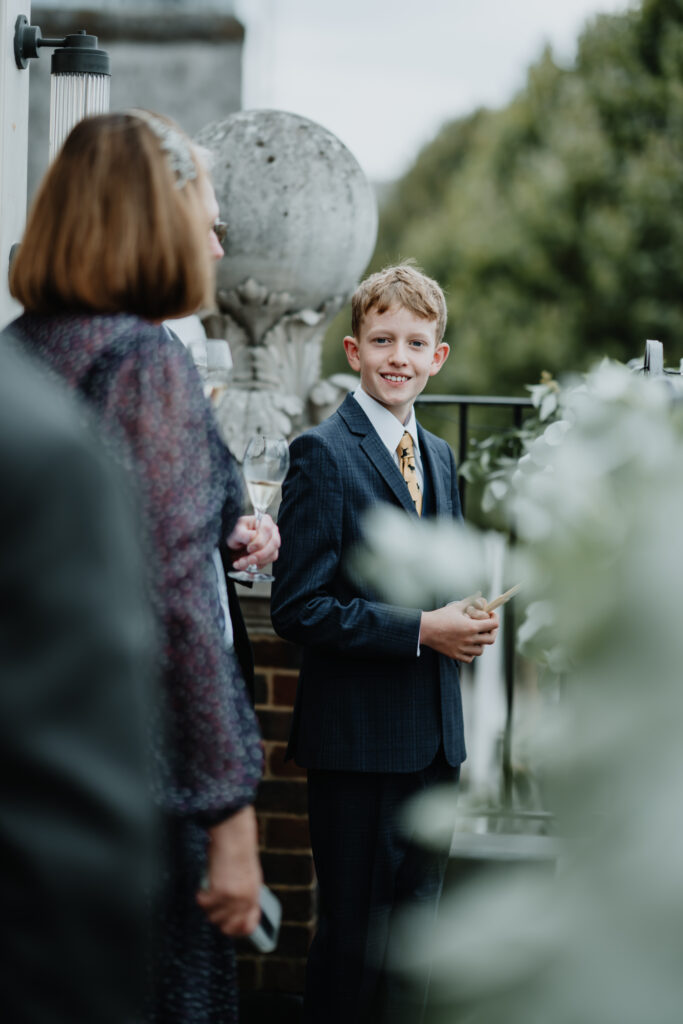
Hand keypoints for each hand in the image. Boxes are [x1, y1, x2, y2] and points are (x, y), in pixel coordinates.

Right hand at [196, 806, 262, 935]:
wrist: (234, 835)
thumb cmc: (238, 851)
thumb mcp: (247, 876)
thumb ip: (243, 895)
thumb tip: (234, 913)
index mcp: (254, 895)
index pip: (248, 926)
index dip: (236, 930)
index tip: (226, 926)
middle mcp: (246, 899)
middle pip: (227, 927)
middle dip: (217, 918)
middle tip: (213, 904)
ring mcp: (234, 898)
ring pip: (213, 917)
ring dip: (208, 905)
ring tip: (210, 889)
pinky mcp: (220, 892)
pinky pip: (204, 904)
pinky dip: (200, 895)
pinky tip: (204, 885)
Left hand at [227, 513, 280, 571]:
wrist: (234, 544)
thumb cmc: (236, 533)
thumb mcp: (236, 531)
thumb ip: (243, 534)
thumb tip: (252, 537)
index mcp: (264, 520)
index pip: (267, 529)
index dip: (259, 541)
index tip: (249, 548)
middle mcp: (272, 531)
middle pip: (273, 543)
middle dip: (260, 555)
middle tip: (248, 560)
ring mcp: (273, 543)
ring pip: (272, 554)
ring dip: (256, 562)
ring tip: (242, 563)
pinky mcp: (271, 554)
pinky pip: (268, 562)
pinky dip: (256, 565)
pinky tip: (245, 564)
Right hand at [419, 599, 498, 661]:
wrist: (425, 629)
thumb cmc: (440, 616)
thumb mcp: (456, 606)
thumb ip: (469, 601)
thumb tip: (479, 595)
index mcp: (471, 627)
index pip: (493, 625)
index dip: (495, 619)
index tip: (491, 615)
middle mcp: (469, 639)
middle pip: (491, 639)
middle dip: (492, 631)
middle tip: (488, 627)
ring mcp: (463, 649)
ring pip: (481, 650)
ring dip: (481, 643)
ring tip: (476, 636)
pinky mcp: (456, 655)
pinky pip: (470, 658)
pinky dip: (471, 653)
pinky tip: (467, 645)